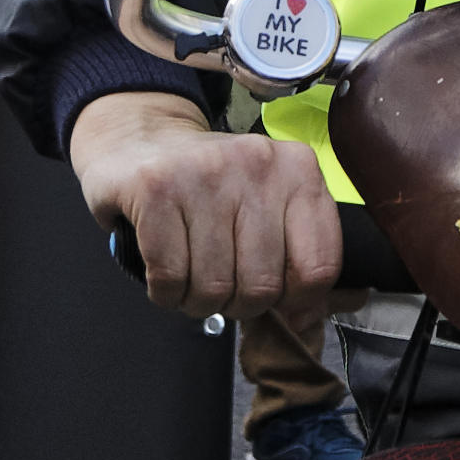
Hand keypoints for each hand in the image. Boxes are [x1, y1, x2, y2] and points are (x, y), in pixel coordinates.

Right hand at [71, 100, 343, 322]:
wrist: (140, 136)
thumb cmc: (209, 185)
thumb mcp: (267, 205)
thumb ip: (297, 258)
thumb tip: (305, 322)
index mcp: (298, 169)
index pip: (319, 267)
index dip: (294, 302)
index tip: (273, 299)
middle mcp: (258, 163)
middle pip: (262, 286)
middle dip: (238, 306)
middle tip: (222, 289)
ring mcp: (205, 172)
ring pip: (214, 287)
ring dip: (198, 302)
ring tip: (191, 280)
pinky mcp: (155, 187)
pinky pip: (169, 276)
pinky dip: (166, 293)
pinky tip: (164, 275)